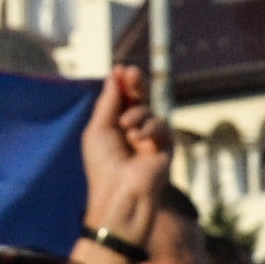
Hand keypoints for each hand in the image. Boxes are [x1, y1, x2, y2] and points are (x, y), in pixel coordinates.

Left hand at [81, 68, 166, 235]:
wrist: (120, 194)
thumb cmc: (102, 165)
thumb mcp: (98, 128)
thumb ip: (109, 101)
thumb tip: (115, 75)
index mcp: (114, 126)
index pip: (122, 99)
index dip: (123, 83)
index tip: (121, 69)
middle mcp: (133, 130)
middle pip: (139, 99)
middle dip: (136, 84)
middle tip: (132, 72)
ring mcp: (150, 139)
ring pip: (150, 111)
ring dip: (137, 115)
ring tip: (126, 128)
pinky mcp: (166, 147)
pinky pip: (162, 124)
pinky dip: (150, 129)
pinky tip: (139, 141)